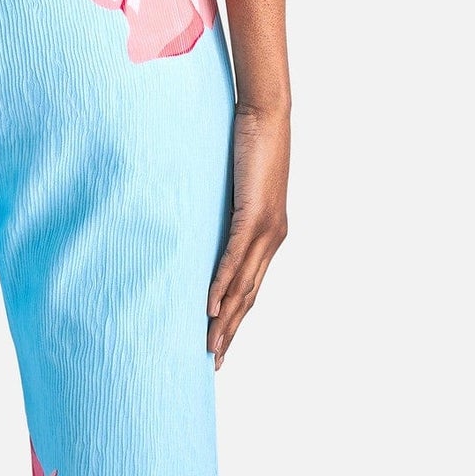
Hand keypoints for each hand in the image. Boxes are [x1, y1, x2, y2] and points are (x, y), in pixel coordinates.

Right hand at [207, 104, 289, 368]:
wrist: (267, 114)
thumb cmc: (250, 145)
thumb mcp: (235, 190)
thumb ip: (225, 214)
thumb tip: (202, 230)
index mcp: (269, 236)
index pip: (250, 287)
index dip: (235, 319)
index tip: (220, 346)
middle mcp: (272, 239)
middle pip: (248, 296)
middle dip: (230, 331)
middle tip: (214, 361)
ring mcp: (267, 230)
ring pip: (243, 285)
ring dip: (225, 319)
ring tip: (209, 344)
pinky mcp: (255, 216)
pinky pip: (236, 258)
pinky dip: (223, 285)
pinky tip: (210, 306)